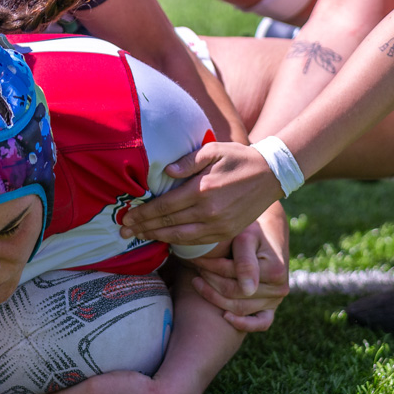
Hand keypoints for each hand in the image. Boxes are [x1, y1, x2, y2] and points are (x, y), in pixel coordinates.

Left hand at [118, 141, 284, 248]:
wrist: (271, 175)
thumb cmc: (239, 158)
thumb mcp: (213, 150)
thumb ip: (188, 162)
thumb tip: (166, 172)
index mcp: (202, 190)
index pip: (163, 207)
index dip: (142, 214)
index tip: (126, 217)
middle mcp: (208, 212)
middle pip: (167, 224)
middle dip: (143, 228)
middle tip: (122, 232)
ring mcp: (218, 226)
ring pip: (179, 237)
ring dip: (156, 238)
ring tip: (138, 237)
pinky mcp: (226, 233)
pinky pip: (196, 242)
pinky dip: (177, 242)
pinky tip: (164, 240)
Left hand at [187, 223, 288, 331]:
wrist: (269, 234)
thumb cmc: (254, 232)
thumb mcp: (247, 238)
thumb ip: (245, 260)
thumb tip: (248, 290)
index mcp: (275, 271)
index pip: (232, 275)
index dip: (210, 267)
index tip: (194, 259)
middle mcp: (279, 289)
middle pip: (233, 293)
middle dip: (210, 281)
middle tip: (194, 269)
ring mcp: (276, 301)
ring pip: (239, 308)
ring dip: (215, 297)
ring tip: (197, 281)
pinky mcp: (271, 308)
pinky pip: (260, 323)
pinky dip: (244, 324)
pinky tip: (225, 317)